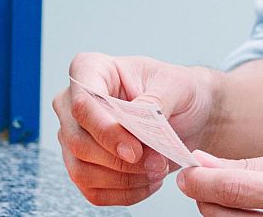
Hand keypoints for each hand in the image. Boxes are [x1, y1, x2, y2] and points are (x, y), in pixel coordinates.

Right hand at [52, 52, 219, 206]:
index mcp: (91, 69)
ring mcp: (74, 136)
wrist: (189, 113)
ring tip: (157, 170)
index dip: (106, 131)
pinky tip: (148, 181)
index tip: (135, 150)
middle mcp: (73, 103)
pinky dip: (124, 193)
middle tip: (157, 162)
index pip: (83, 103)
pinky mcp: (84, 165)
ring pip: (81, 170)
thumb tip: (133, 125)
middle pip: (78, 141)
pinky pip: (92, 191)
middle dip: (120, 161)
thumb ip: (154, 101)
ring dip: (124, 179)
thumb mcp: (176, 85)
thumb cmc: (178, 90)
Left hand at [177, 147, 262, 215]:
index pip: (232, 190)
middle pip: (221, 216)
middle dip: (207, 196)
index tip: (186, 173)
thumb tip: (204, 162)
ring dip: (221, 211)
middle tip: (210, 180)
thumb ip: (254, 165)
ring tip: (235, 195)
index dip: (198, 181)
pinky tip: (250, 212)